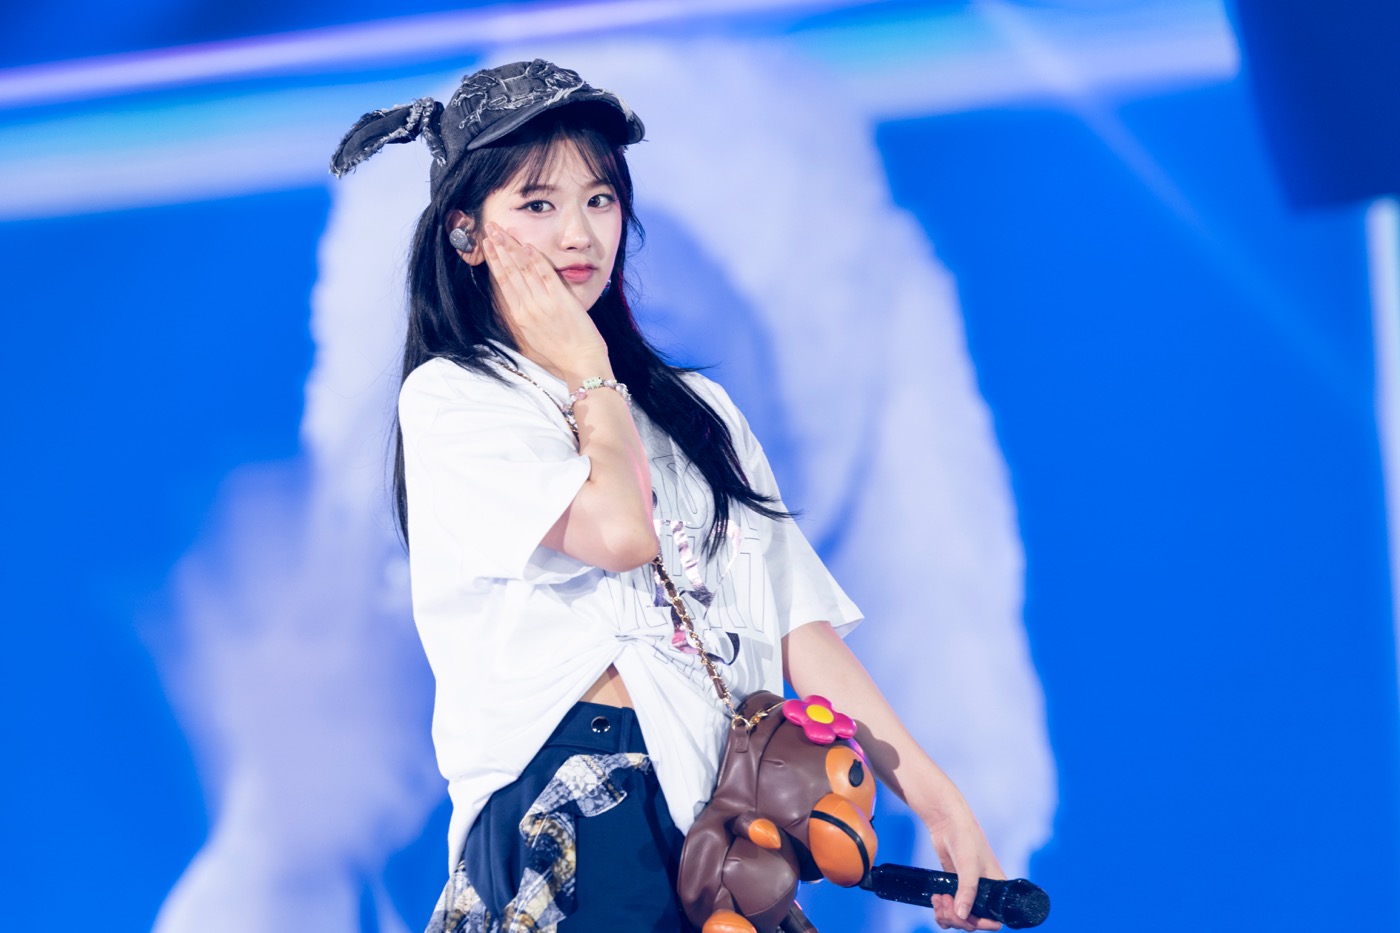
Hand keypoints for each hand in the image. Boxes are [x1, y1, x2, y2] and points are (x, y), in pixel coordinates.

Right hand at [480, 222, 609, 381]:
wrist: (580, 363)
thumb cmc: (560, 353)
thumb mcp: (533, 337)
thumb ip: (524, 316)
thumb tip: (518, 299)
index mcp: (519, 316)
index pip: (503, 282)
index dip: (494, 260)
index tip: (487, 244)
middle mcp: (527, 308)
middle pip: (508, 271)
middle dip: (498, 247)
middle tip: (489, 227)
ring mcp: (543, 303)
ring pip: (523, 269)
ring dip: (511, 247)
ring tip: (502, 231)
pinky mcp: (560, 300)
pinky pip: (545, 275)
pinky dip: (536, 260)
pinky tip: (527, 246)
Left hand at [924, 804, 1004, 930]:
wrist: (948, 823)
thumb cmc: (966, 839)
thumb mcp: (968, 866)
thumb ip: (966, 891)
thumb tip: (962, 916)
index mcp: (997, 890)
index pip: (993, 920)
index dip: (980, 924)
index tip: (964, 916)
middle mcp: (985, 894)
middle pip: (973, 922)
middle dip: (957, 918)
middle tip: (944, 902)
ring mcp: (968, 892)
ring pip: (959, 918)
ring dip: (947, 915)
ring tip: (937, 899)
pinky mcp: (954, 888)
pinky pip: (949, 910)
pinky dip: (941, 910)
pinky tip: (935, 898)